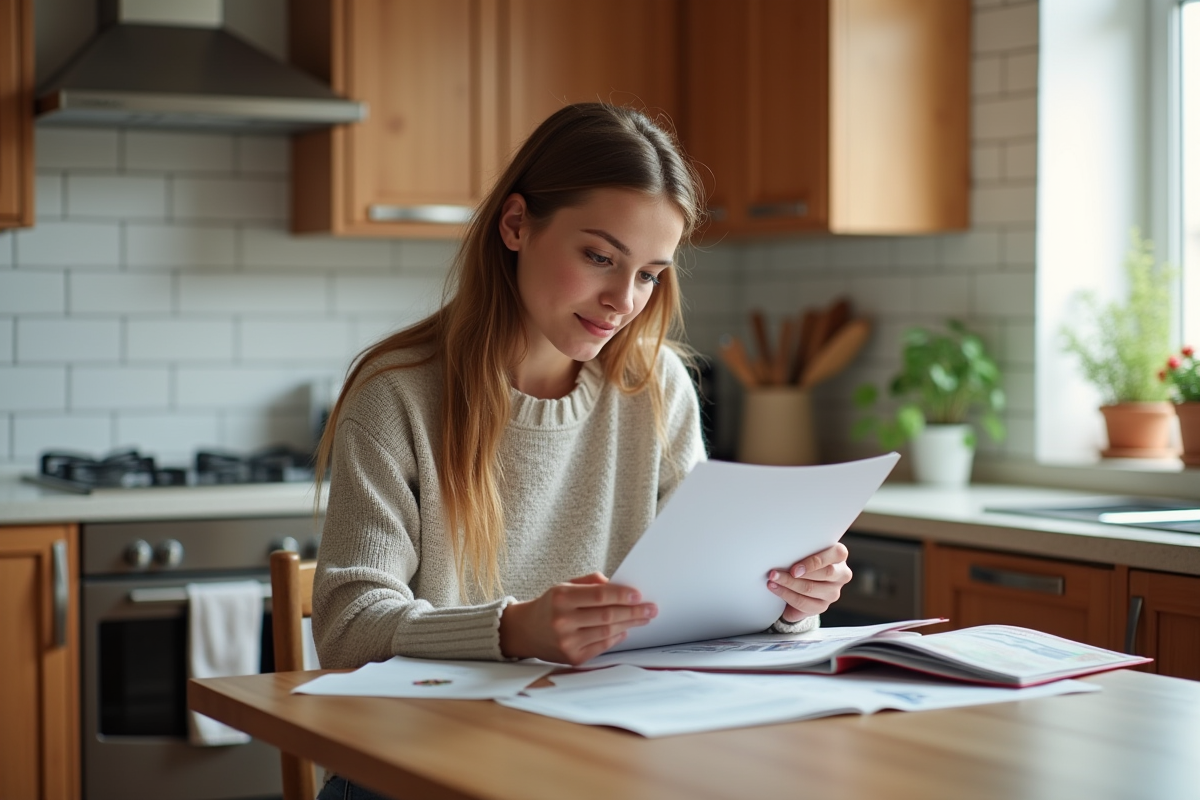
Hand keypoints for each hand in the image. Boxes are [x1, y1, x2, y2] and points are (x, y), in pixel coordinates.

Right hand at [498, 572, 657, 664]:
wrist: (525, 631)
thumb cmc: (550, 605)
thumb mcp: (564, 586)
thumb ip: (591, 583)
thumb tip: (619, 585)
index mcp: (560, 598)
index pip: (599, 596)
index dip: (621, 595)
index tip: (639, 595)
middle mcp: (562, 621)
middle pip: (607, 616)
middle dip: (633, 612)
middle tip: (651, 608)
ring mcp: (567, 642)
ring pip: (607, 632)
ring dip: (629, 624)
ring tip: (643, 618)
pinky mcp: (573, 658)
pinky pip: (602, 646)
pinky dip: (616, 637)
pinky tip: (625, 630)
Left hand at [767, 543, 851, 622]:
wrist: (802, 581)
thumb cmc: (805, 559)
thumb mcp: (806, 550)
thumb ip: (802, 548)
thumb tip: (784, 547)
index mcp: (839, 555)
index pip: (836, 554)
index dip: (814, 562)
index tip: (794, 569)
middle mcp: (841, 574)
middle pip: (823, 574)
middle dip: (796, 575)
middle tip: (775, 574)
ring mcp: (833, 592)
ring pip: (811, 589)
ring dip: (787, 585)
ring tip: (772, 580)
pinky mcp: (823, 606)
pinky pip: (804, 603)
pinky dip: (787, 595)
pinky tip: (776, 589)